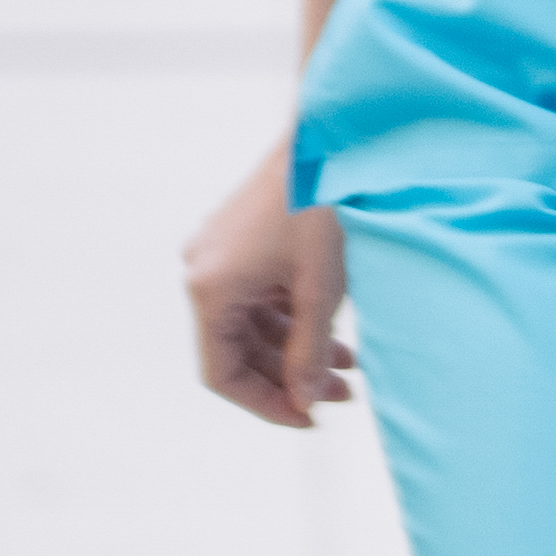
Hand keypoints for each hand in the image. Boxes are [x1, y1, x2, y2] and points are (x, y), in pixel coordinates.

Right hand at [182, 156, 348, 426]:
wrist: (331, 136)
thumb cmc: (326, 210)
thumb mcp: (322, 292)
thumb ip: (308, 353)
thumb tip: (304, 402)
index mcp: (209, 290)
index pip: (222, 373)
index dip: (265, 404)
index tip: (310, 419)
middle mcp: (204, 274)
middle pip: (240, 350)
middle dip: (290, 377)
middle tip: (344, 397)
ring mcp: (220, 256)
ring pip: (255, 324)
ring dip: (298, 349)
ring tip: (351, 368)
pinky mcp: (241, 241)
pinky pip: (262, 296)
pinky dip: (296, 318)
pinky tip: (337, 336)